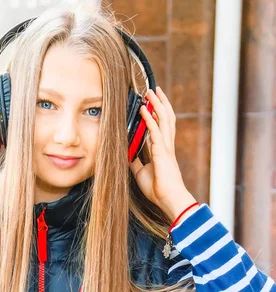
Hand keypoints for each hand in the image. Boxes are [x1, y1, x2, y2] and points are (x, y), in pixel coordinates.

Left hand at [130, 86, 189, 218]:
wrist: (168, 199)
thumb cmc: (157, 188)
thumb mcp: (141, 172)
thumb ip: (135, 161)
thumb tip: (126, 154)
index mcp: (163, 150)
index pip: (162, 127)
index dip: (158, 114)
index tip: (152, 103)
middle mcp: (166, 146)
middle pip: (166, 118)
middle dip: (161, 103)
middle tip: (154, 90)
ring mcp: (166, 147)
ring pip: (164, 119)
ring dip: (157, 104)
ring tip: (151, 92)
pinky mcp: (162, 151)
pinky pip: (155, 130)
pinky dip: (150, 118)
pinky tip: (144, 108)